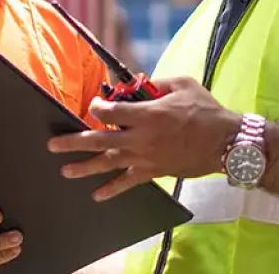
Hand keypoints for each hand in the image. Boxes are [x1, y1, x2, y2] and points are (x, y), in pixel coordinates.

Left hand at [46, 76, 241, 201]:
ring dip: (85, 167)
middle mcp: (141, 137)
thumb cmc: (205, 110)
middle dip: (74, 141)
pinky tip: (96, 195)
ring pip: (109, 163)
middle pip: (100, 140)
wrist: (225, 143)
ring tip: (65, 170)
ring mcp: (145, 157)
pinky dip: (112, 190)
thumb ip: (157, 83)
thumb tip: (138, 83)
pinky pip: (128, 182)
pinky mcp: (154, 172)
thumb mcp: (182, 84)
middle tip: (52, 145)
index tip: (93, 106)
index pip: (111, 112)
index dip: (97, 108)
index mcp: (147, 113)